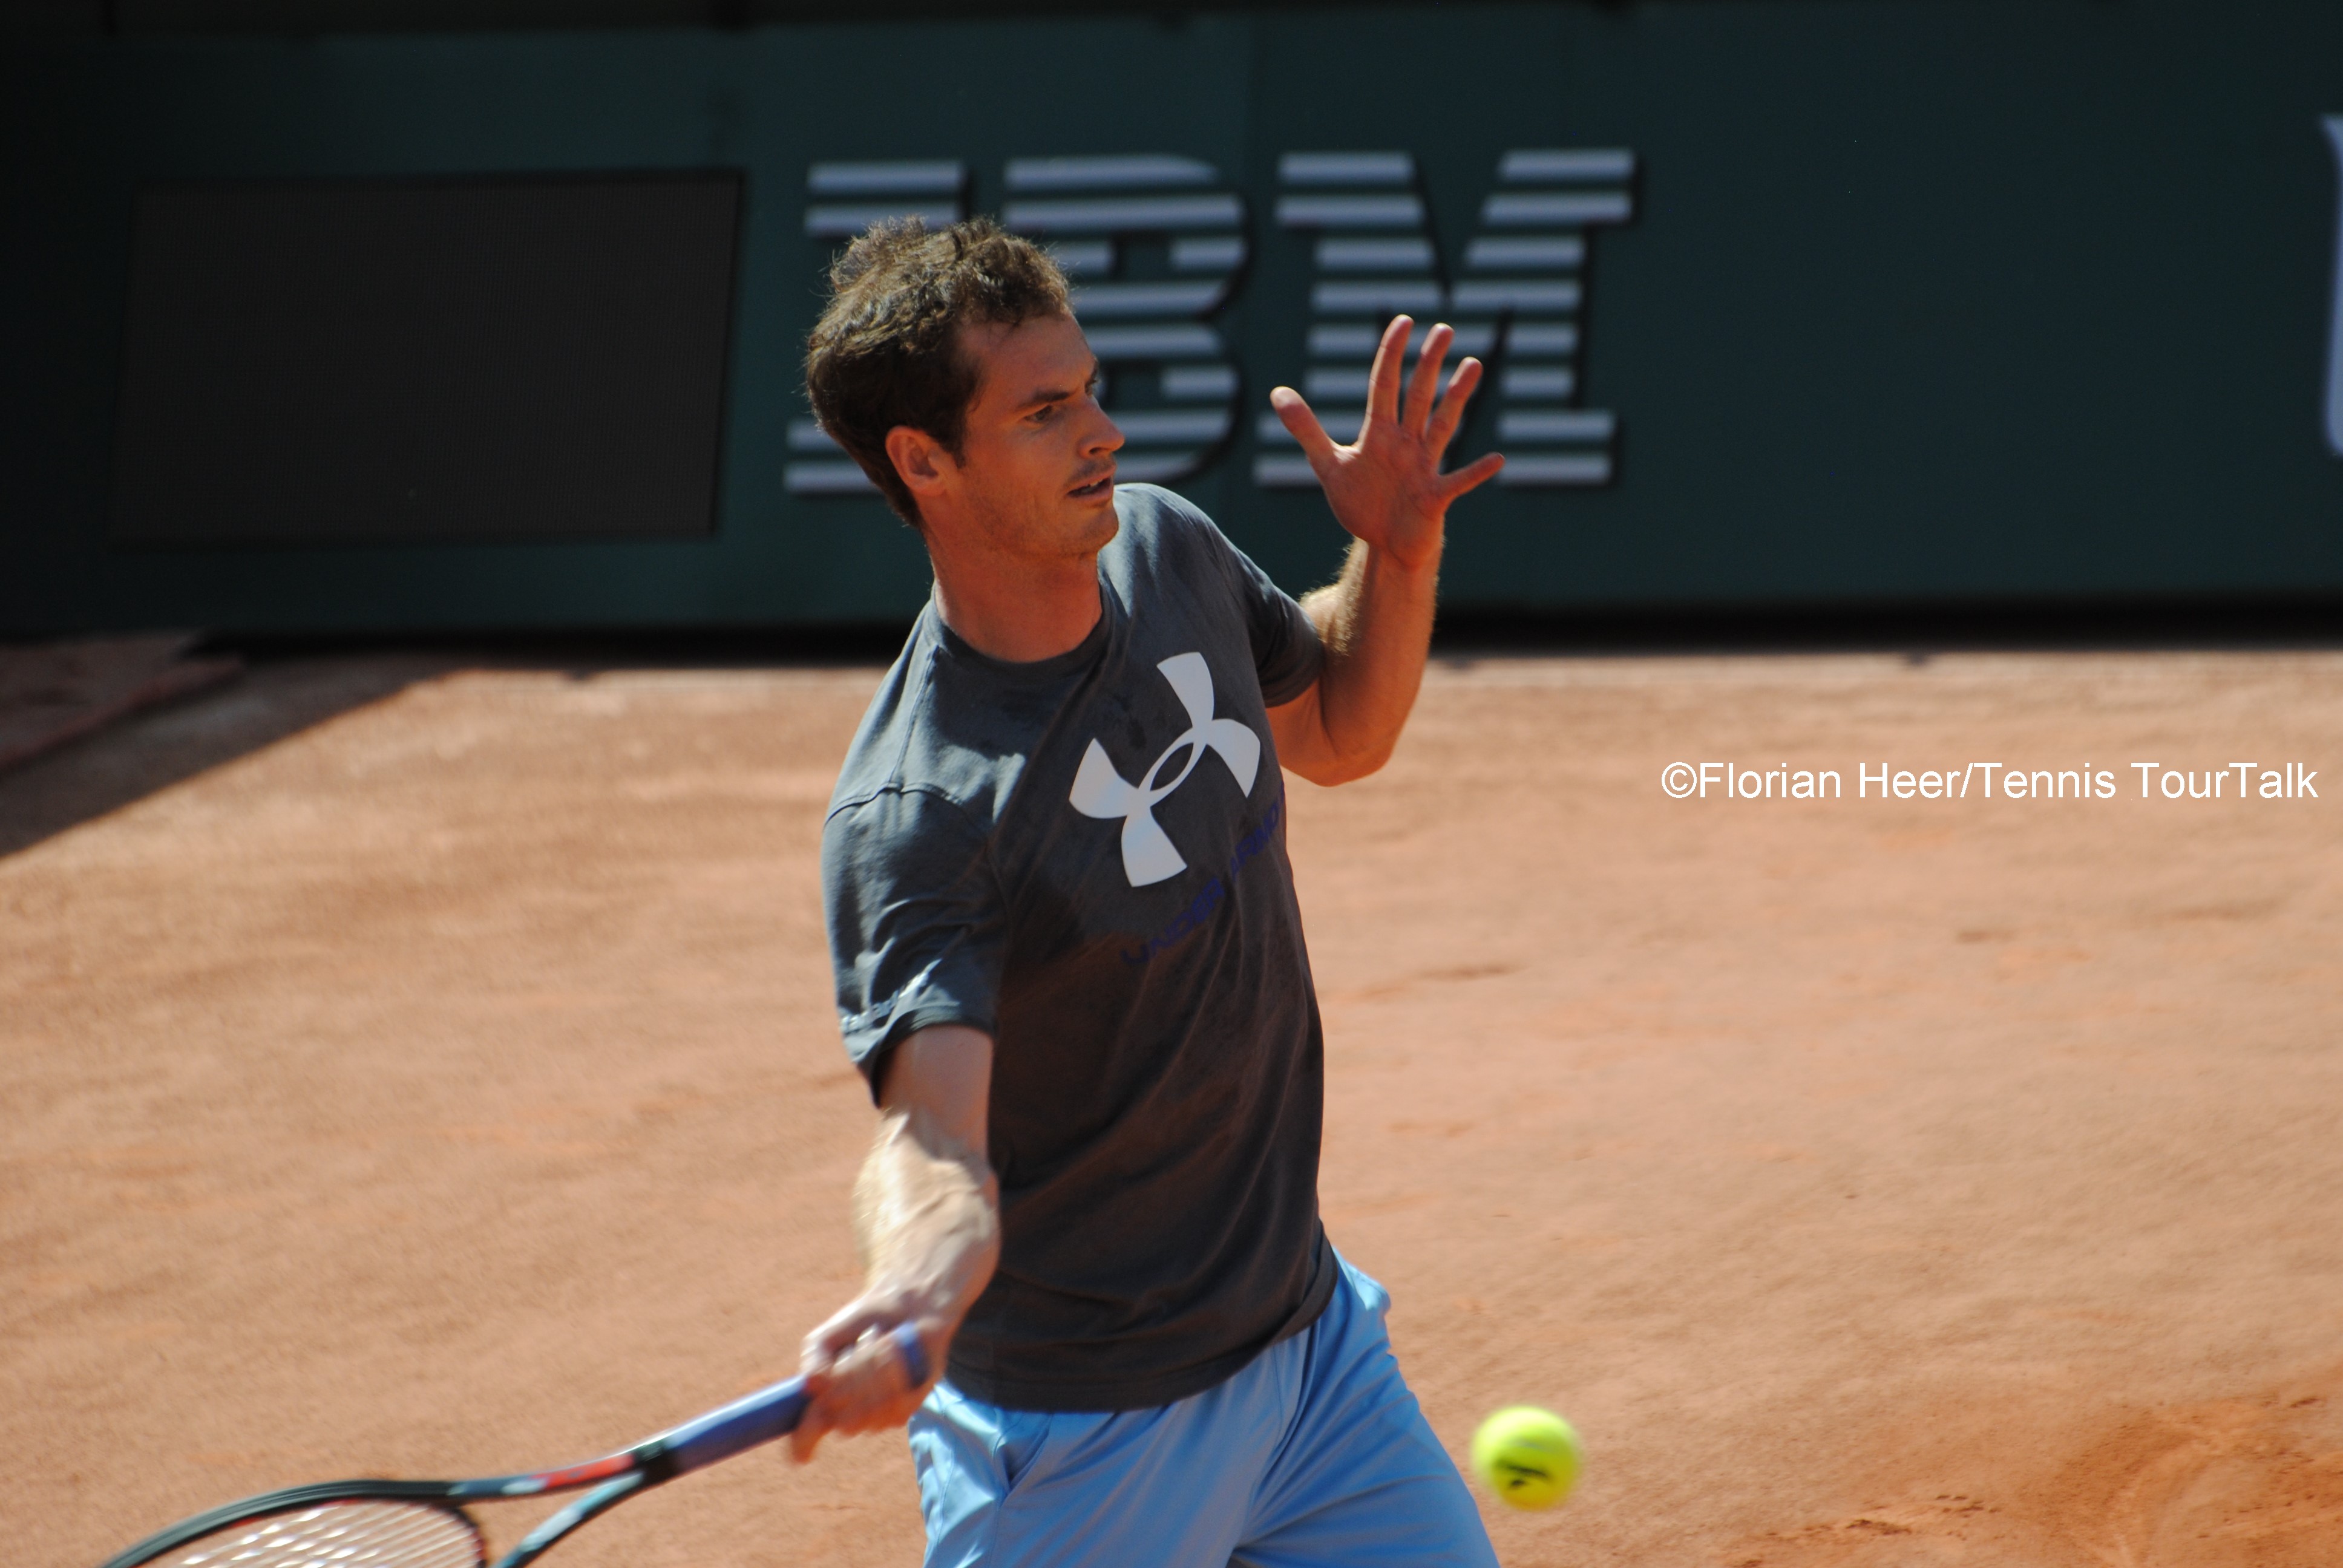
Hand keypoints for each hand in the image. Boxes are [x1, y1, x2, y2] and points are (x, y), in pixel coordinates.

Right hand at [789, 1292, 935, 1462]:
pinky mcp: (905, 1409)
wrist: (906, 1309)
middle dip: (847, 1375)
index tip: (800, 1455)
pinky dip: (892, 1366)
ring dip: (869, 1364)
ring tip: (876, 1339)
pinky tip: (894, 1347)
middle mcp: (848, 1414)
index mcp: (824, 1401)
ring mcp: (877, 1415)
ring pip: (868, 1408)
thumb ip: (814, 1356)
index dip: (802, 1444)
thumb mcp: (829, 1335)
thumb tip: (812, 1384)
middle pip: (841, 1416)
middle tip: (854, 1345)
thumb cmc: (863, 1325)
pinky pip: (894, 1400)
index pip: (808, 1432)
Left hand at [1269, 317, 1503, 571]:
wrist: (1385, 544)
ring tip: (1473, 365)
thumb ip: (1306, 430)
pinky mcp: (1434, 497)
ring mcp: (1423, 468)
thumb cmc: (1363, 502)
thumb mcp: (1329, 465)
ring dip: (1456, 397)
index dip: (1391, 354)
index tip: (1403, 321)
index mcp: (1380, 434)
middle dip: (1428, 363)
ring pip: (1442, 426)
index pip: (1385, 385)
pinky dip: (1475, 472)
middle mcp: (1405, 444)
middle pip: (1418, 396)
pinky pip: (1458, 482)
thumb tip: (1277, 393)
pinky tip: (1496, 459)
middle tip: (1444, 329)